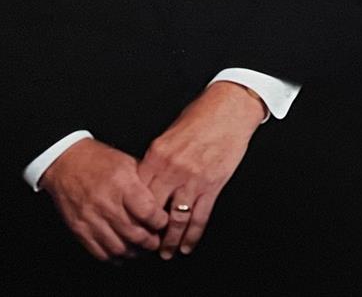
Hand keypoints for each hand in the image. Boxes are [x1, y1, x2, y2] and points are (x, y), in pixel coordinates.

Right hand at [38, 138, 166, 261]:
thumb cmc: (100, 160)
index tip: (164, 221)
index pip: (148, 212)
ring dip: (134, 252)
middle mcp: (106, 204)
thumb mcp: (128, 163)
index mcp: (122, 185)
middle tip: (157, 240)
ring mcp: (91, 219)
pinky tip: (123, 252)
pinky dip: (115, 257)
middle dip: (151, 242)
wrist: (66, 163)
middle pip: (135, 234)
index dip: (160, 221)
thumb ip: (145, 182)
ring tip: (142, 248)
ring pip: (119, 248)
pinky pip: (100, 252)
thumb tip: (164, 198)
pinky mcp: (79, 230)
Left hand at [137, 82, 266, 258]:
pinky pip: (200, 216)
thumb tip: (146, 180)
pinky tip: (187, 246)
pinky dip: (193, 235)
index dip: (132, 213)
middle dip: (147, 232)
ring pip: (176, 219)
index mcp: (157, 155)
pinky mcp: (213, 184)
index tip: (130, 225)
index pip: (138, 192)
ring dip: (169, 241)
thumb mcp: (169, 133)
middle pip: (152, 210)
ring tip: (165, 253)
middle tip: (144, 245)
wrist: (231, 107)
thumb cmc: (201, 115)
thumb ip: (156, 158)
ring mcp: (193, 179)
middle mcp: (172, 169)